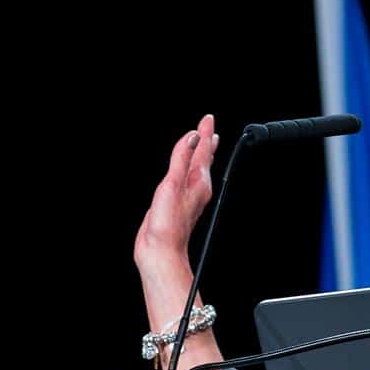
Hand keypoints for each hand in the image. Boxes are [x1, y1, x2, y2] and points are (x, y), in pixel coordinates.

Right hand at [134, 114, 217, 277]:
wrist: (161, 251)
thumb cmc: (168, 224)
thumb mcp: (173, 185)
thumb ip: (182, 159)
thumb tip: (193, 137)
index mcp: (198, 182)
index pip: (204, 151)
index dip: (204, 133)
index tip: (207, 118)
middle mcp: (197, 189)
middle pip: (204, 159)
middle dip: (205, 142)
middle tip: (208, 128)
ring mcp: (188, 197)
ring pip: (196, 169)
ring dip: (198, 155)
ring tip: (202, 144)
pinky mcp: (177, 204)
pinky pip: (185, 179)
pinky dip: (186, 168)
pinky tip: (184, 170)